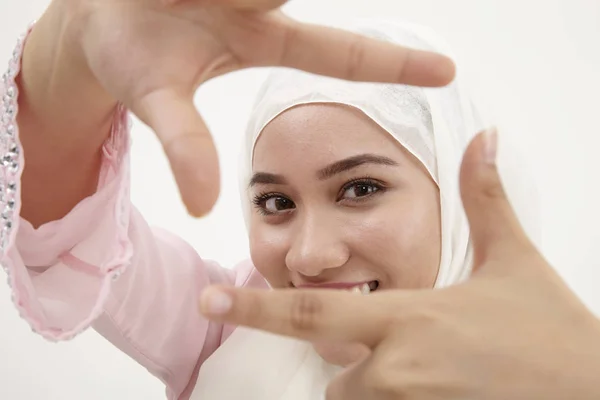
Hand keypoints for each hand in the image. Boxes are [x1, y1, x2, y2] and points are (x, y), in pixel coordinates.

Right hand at [59, 0, 453, 215]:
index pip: (341, 52)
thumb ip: (186, 147)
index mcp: (265, 38)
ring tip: (239, 8)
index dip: (393, 62)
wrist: (96, 24)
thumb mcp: (161, 104)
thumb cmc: (133, 62)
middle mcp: (260, 1)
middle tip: (350, 28)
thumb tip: (203, 208)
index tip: (449, 73)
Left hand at [200, 129, 599, 399]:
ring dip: (375, 382)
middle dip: (345, 355)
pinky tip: (437, 380)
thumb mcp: (513, 258)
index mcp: (405, 316)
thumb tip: (485, 137)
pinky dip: (394, 397)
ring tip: (430, 362)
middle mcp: (396, 367)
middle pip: (330, 368)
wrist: (590, 389)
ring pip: (356, 398)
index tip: (209, 299)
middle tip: (394, 342)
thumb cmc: (550, 327)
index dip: (253, 306)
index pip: (309, 312)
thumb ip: (485, 198)